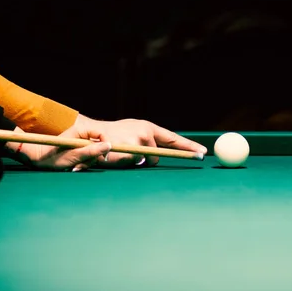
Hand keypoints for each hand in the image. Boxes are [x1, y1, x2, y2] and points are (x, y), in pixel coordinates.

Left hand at [7, 125, 111, 171]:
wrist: (33, 158)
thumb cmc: (50, 157)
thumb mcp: (73, 156)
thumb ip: (91, 151)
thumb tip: (109, 146)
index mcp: (79, 131)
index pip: (100, 134)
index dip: (106, 144)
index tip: (105, 157)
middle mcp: (80, 136)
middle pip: (98, 146)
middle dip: (93, 158)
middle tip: (82, 165)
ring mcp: (78, 143)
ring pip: (92, 153)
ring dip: (86, 163)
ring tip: (74, 168)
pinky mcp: (76, 150)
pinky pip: (85, 157)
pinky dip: (82, 164)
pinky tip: (74, 167)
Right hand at [74, 115, 207, 167]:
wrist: (89, 133)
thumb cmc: (113, 135)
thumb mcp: (133, 133)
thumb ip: (149, 140)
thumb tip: (162, 154)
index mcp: (148, 127)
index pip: (173, 138)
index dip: (189, 146)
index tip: (202, 152)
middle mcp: (145, 132)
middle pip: (157, 155)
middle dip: (148, 159)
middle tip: (131, 153)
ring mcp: (137, 141)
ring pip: (145, 161)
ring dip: (135, 161)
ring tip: (120, 152)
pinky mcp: (128, 150)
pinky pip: (133, 163)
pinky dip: (126, 163)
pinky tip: (116, 155)